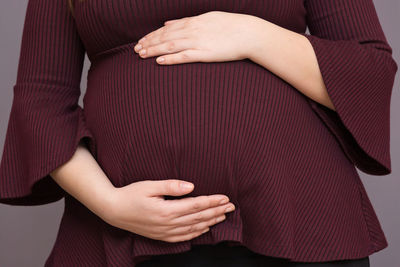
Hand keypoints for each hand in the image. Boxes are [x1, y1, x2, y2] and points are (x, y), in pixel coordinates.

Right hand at [99, 179, 235, 242]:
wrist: (114, 211)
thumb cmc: (131, 194)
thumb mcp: (149, 185)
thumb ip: (171, 186)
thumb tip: (191, 186)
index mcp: (167, 210)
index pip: (196, 205)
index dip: (212, 201)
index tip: (225, 198)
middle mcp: (168, 223)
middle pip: (198, 217)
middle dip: (217, 211)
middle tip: (231, 206)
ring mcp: (165, 232)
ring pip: (194, 228)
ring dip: (210, 222)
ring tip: (223, 216)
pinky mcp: (161, 236)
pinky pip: (184, 237)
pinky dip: (197, 233)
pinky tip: (205, 228)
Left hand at [133, 11, 260, 64]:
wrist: (248, 33)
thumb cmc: (230, 26)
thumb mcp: (206, 18)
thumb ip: (186, 21)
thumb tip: (168, 23)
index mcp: (192, 22)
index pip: (166, 29)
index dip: (152, 35)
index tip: (141, 41)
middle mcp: (192, 30)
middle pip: (164, 37)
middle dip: (148, 43)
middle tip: (135, 50)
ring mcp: (198, 42)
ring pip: (170, 46)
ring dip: (154, 50)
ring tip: (141, 55)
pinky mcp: (205, 54)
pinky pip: (184, 56)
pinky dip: (171, 59)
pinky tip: (159, 61)